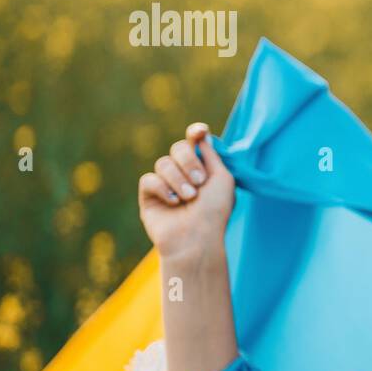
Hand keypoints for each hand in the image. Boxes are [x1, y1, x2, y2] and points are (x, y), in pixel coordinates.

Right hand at [138, 122, 235, 260]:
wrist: (197, 238)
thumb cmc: (215, 211)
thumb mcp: (223, 179)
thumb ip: (212, 155)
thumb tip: (202, 135)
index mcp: (203, 169)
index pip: (195, 143)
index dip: (195, 133)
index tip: (199, 132)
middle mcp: (183, 174)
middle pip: (178, 148)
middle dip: (189, 161)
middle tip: (200, 181)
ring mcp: (165, 184)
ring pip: (163, 163)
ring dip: (178, 179)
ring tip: (189, 198)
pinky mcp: (149, 196)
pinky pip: (149, 179)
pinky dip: (162, 189)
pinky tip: (173, 203)